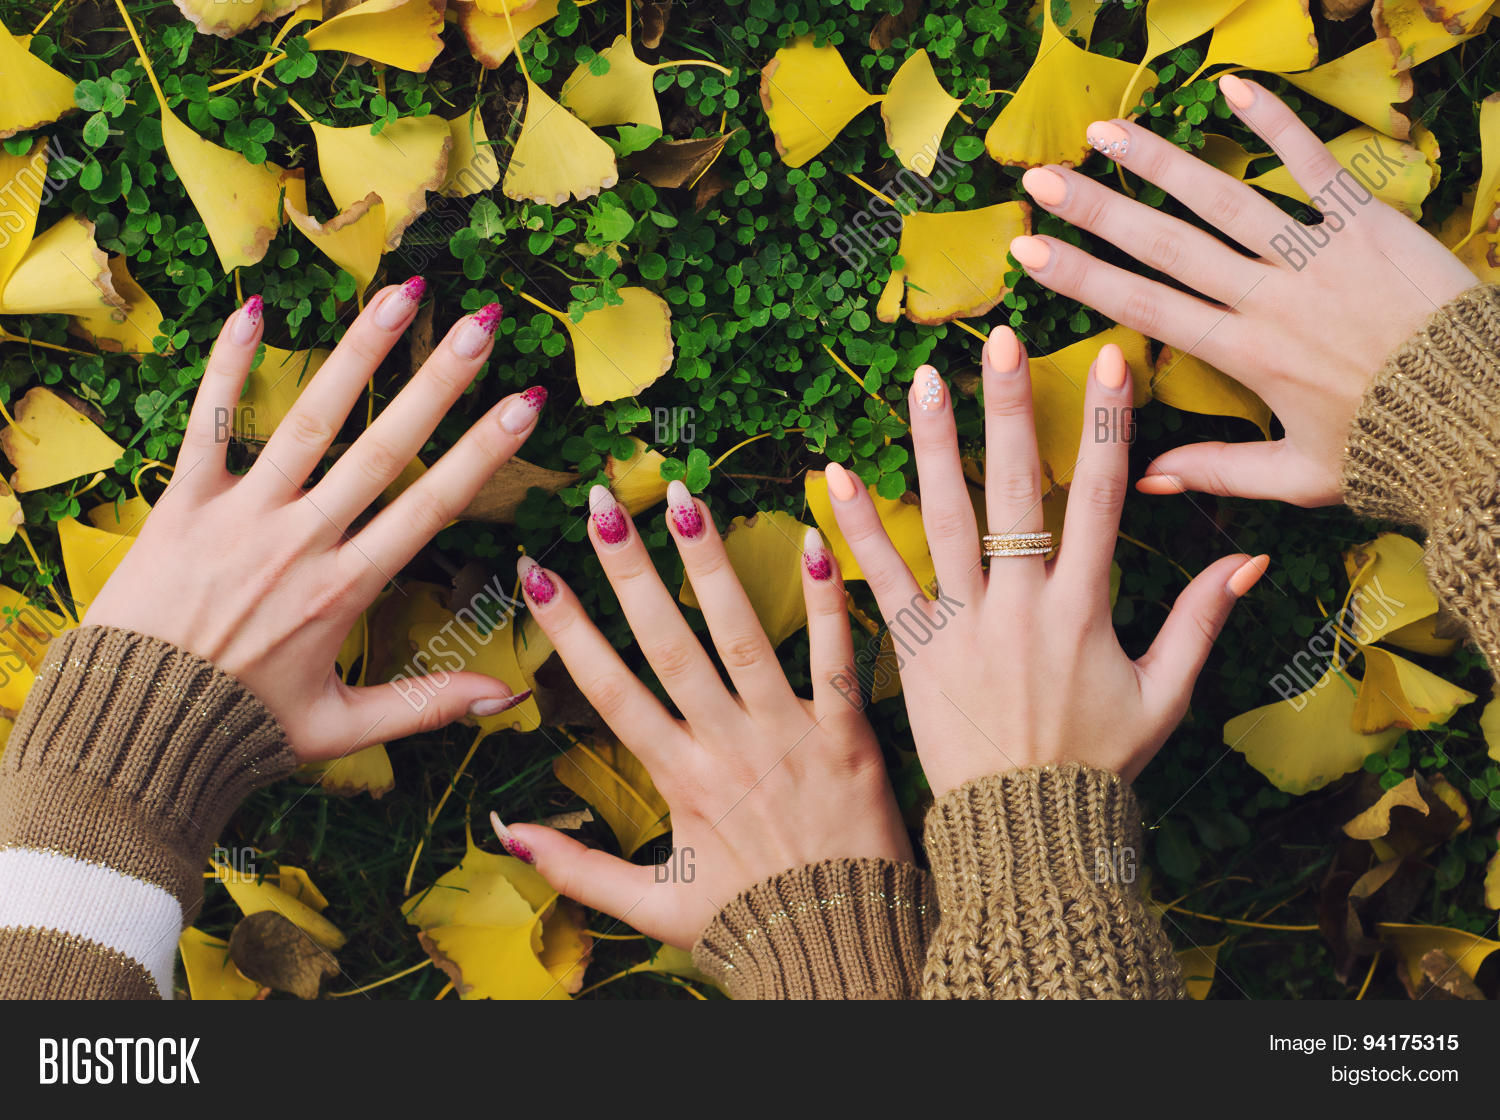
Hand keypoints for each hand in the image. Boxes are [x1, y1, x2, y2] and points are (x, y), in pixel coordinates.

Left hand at [85, 283, 544, 760]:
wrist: (132, 731)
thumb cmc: (239, 731)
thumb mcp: (342, 728)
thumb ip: (429, 704)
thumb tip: (514, 696)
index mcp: (345, 588)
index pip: (432, 505)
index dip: (485, 451)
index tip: (526, 402)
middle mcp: (301, 539)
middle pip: (382, 446)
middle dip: (438, 381)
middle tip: (480, 324)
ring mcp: (240, 515)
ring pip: (310, 420)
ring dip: (358, 353)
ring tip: (402, 295)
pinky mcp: (182, 505)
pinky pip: (208, 424)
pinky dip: (226, 366)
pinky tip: (254, 309)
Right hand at [494, 481, 911, 949]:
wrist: (844, 947)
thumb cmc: (751, 923)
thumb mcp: (653, 905)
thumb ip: (578, 867)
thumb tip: (505, 833)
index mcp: (679, 780)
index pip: (610, 691)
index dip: (568, 630)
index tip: (535, 573)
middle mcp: (727, 746)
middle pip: (668, 646)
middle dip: (628, 572)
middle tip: (600, 503)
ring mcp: (788, 735)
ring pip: (742, 637)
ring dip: (710, 567)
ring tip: (683, 501)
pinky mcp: (847, 735)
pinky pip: (835, 659)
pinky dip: (826, 603)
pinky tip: (815, 541)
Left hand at [822, 330, 1267, 796]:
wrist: (1026, 829)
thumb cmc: (1098, 764)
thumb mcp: (1166, 697)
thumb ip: (1203, 621)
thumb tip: (1252, 557)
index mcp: (1085, 609)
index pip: (1103, 498)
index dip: (1107, 426)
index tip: (1107, 361)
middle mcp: (1021, 605)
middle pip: (1016, 490)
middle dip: (1009, 410)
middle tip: (998, 339)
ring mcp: (963, 625)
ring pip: (946, 521)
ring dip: (931, 447)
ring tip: (920, 381)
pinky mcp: (916, 651)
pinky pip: (884, 581)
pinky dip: (859, 530)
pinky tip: (834, 476)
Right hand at [1009, 75, 1475, 507]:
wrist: (1482, 417)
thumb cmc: (1392, 449)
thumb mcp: (1299, 478)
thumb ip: (1218, 471)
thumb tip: (1143, 480)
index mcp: (1245, 355)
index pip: (1143, 307)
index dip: (1080, 277)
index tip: (1028, 251)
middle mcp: (1268, 297)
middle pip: (1165, 244)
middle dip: (1096, 210)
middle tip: (1041, 180)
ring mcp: (1316, 254)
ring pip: (1223, 197)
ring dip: (1159, 160)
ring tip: (1105, 131)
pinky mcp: (1366, 223)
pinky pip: (1313, 164)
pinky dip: (1275, 123)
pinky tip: (1232, 88)